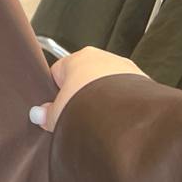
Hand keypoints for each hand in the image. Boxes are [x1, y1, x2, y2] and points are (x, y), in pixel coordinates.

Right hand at [29, 47, 147, 132]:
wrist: (125, 117)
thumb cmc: (88, 107)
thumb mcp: (59, 115)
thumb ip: (47, 114)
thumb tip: (38, 114)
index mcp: (77, 58)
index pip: (58, 71)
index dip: (55, 93)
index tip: (55, 109)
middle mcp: (102, 58)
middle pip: (84, 78)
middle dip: (81, 97)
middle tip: (76, 118)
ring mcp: (125, 69)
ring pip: (107, 86)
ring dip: (103, 101)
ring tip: (98, 124)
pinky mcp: (143, 83)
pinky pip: (125, 95)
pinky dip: (121, 107)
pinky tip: (116, 123)